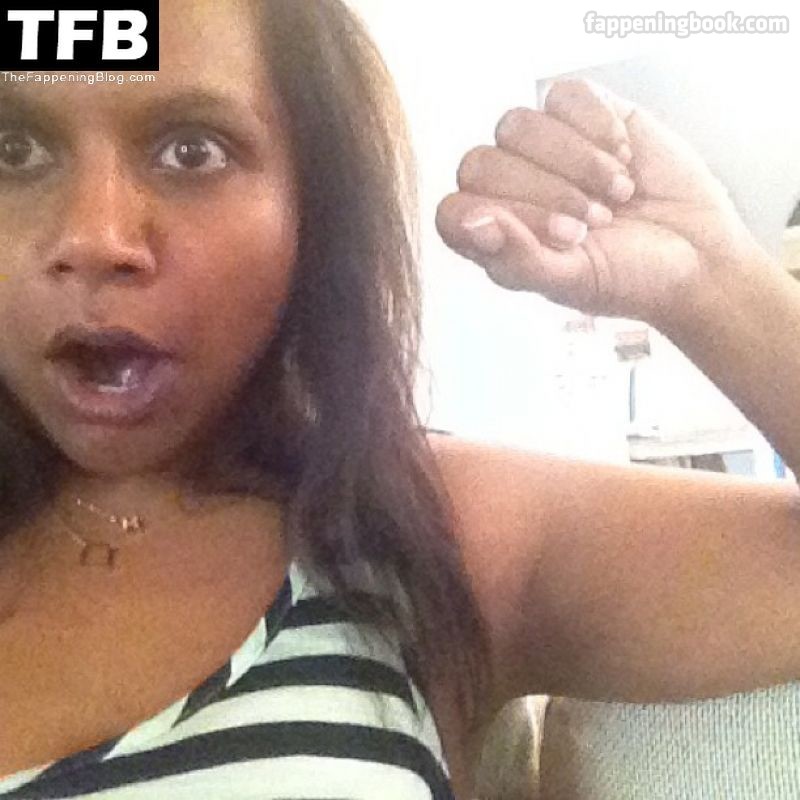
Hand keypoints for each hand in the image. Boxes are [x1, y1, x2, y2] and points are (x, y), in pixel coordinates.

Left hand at [435, 79, 766, 326]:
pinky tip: (625, 156)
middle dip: (545, 194)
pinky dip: (598, 127)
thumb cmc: (630, 278)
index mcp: (493, 236)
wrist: (698, 255)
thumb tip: (471, 223)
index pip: (453, 211)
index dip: (501, 217)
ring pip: (515, 124)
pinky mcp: (581, 115)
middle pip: (480, 163)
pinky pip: (563, 96)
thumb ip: (516, 258)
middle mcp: (508, 189)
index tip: (563, 238)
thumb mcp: (572, 282)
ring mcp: (541, 149)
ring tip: (616, 194)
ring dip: (574, 162)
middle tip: (596, 222)